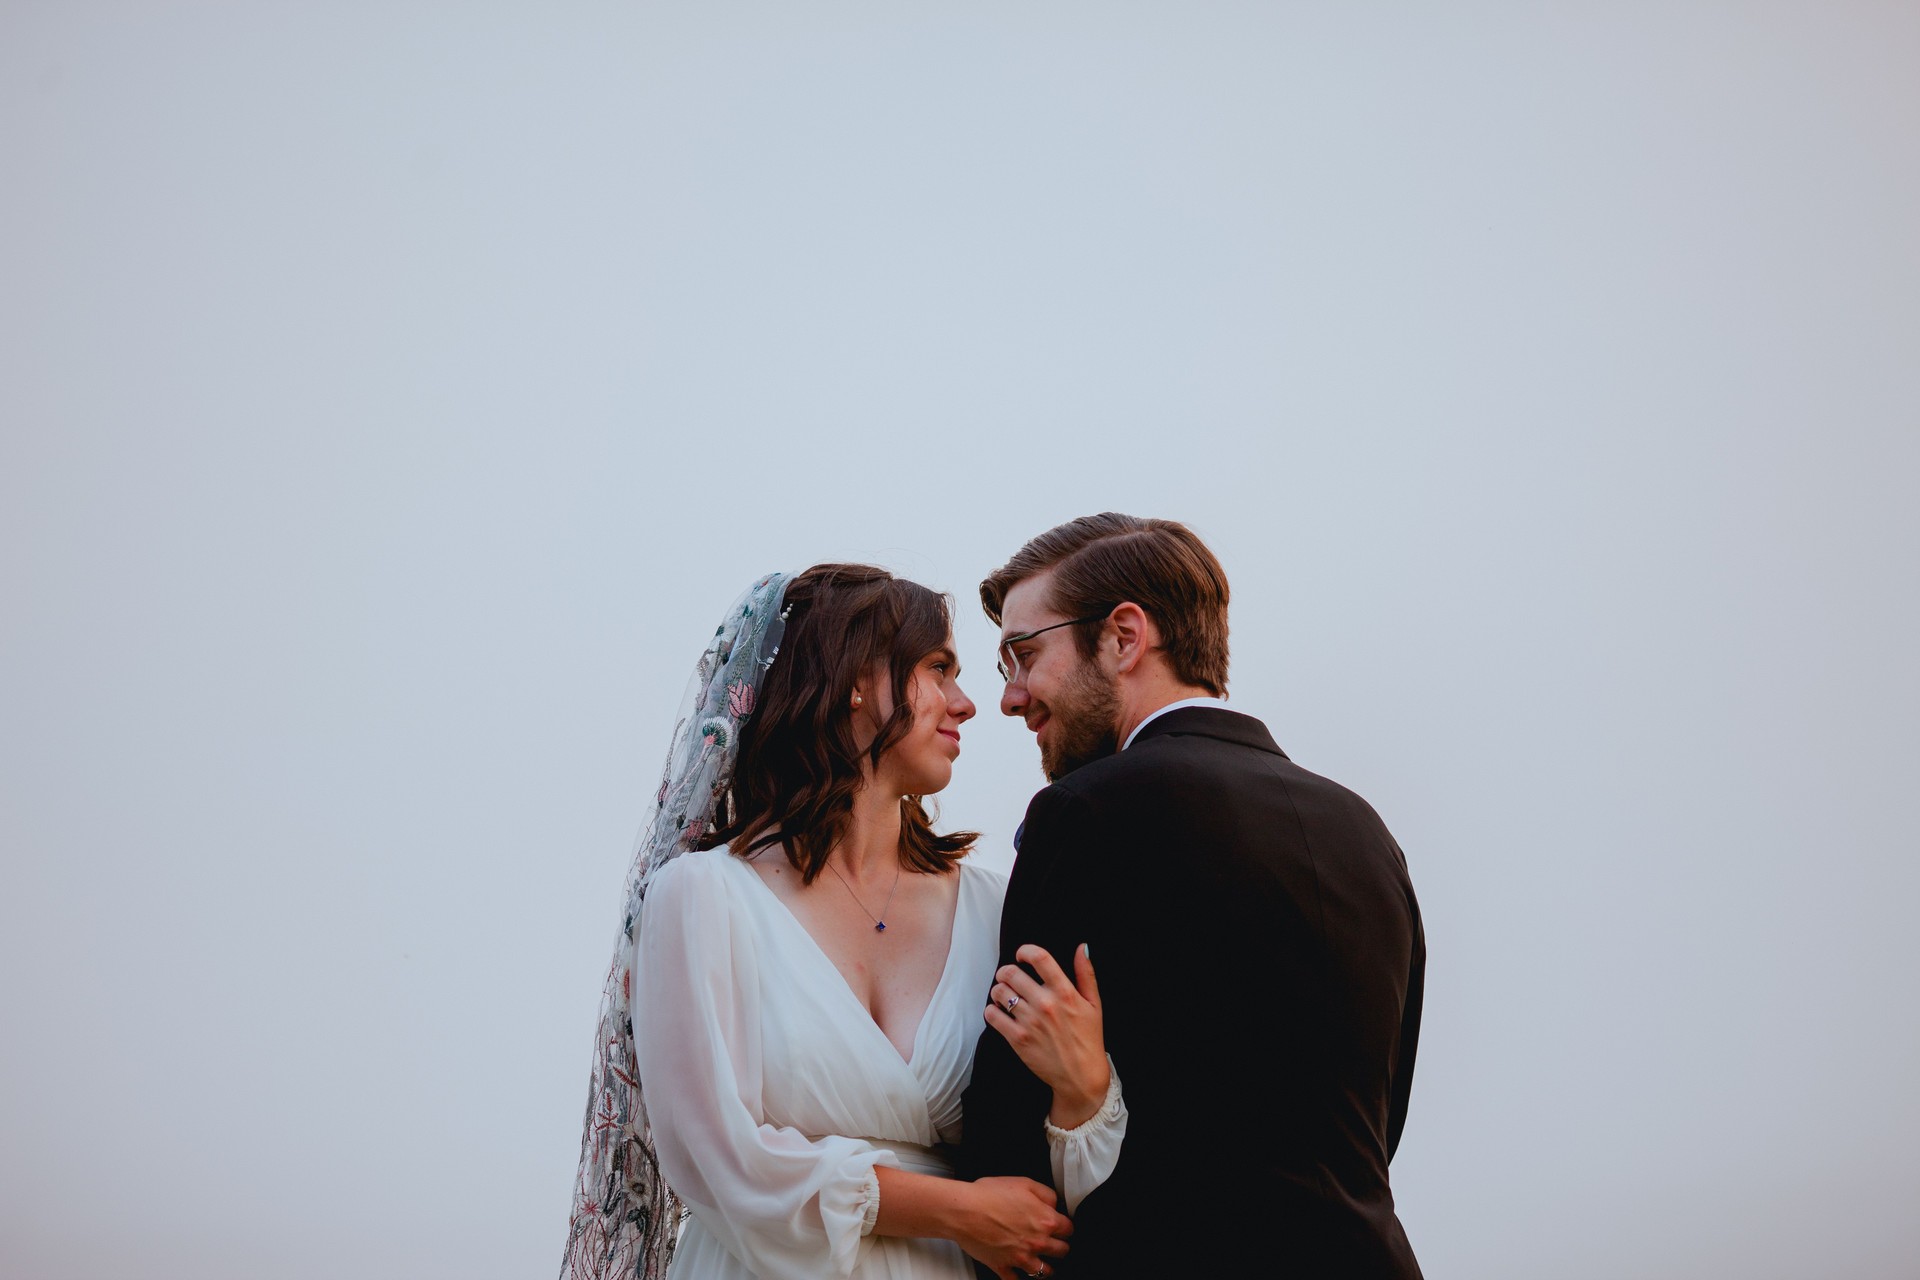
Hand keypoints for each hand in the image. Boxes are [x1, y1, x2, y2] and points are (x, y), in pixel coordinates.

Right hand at [953, 1176, 1071, 1279]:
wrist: (964, 1210)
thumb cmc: (989, 1195)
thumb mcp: (1024, 1182)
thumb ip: (1046, 1194)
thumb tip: (1055, 1203)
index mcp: (1045, 1220)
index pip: (1069, 1229)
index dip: (1065, 1227)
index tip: (1061, 1227)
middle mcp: (1037, 1242)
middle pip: (1062, 1251)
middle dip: (1059, 1246)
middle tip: (1054, 1243)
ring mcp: (1021, 1257)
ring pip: (1044, 1271)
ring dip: (1045, 1266)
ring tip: (1042, 1262)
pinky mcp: (1003, 1267)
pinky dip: (1018, 1278)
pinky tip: (1018, 1273)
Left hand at [984, 943, 1108, 1128]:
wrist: (1081, 1076)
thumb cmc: (1089, 1038)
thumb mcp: (1094, 1004)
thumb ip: (1086, 973)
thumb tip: (1082, 947)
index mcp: (1065, 992)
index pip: (1039, 958)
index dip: (1025, 950)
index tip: (1022, 955)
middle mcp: (1046, 1004)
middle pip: (1011, 973)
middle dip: (1006, 971)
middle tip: (1009, 977)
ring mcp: (1030, 1022)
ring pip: (999, 992)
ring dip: (998, 990)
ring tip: (1004, 995)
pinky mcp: (1018, 1040)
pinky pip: (992, 1016)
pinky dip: (991, 1010)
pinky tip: (999, 1012)